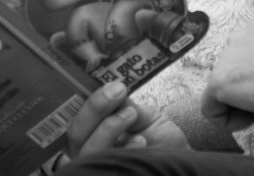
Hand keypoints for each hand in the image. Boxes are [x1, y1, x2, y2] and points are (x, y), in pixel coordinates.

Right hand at [65, 81, 188, 157]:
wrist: (178, 160)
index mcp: (93, 132)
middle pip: (75, 134)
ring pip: (87, 151)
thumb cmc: (160, 140)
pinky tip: (141, 142)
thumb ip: (125, 105)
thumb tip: (111, 88)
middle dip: (94, 109)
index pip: (75, 117)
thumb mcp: (144, 116)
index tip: (111, 87)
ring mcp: (98, 166)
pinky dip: (124, 149)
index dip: (86, 102)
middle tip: (118, 92)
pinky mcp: (108, 174)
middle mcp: (90, 150)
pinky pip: (106, 166)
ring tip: (131, 115)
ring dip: (108, 127)